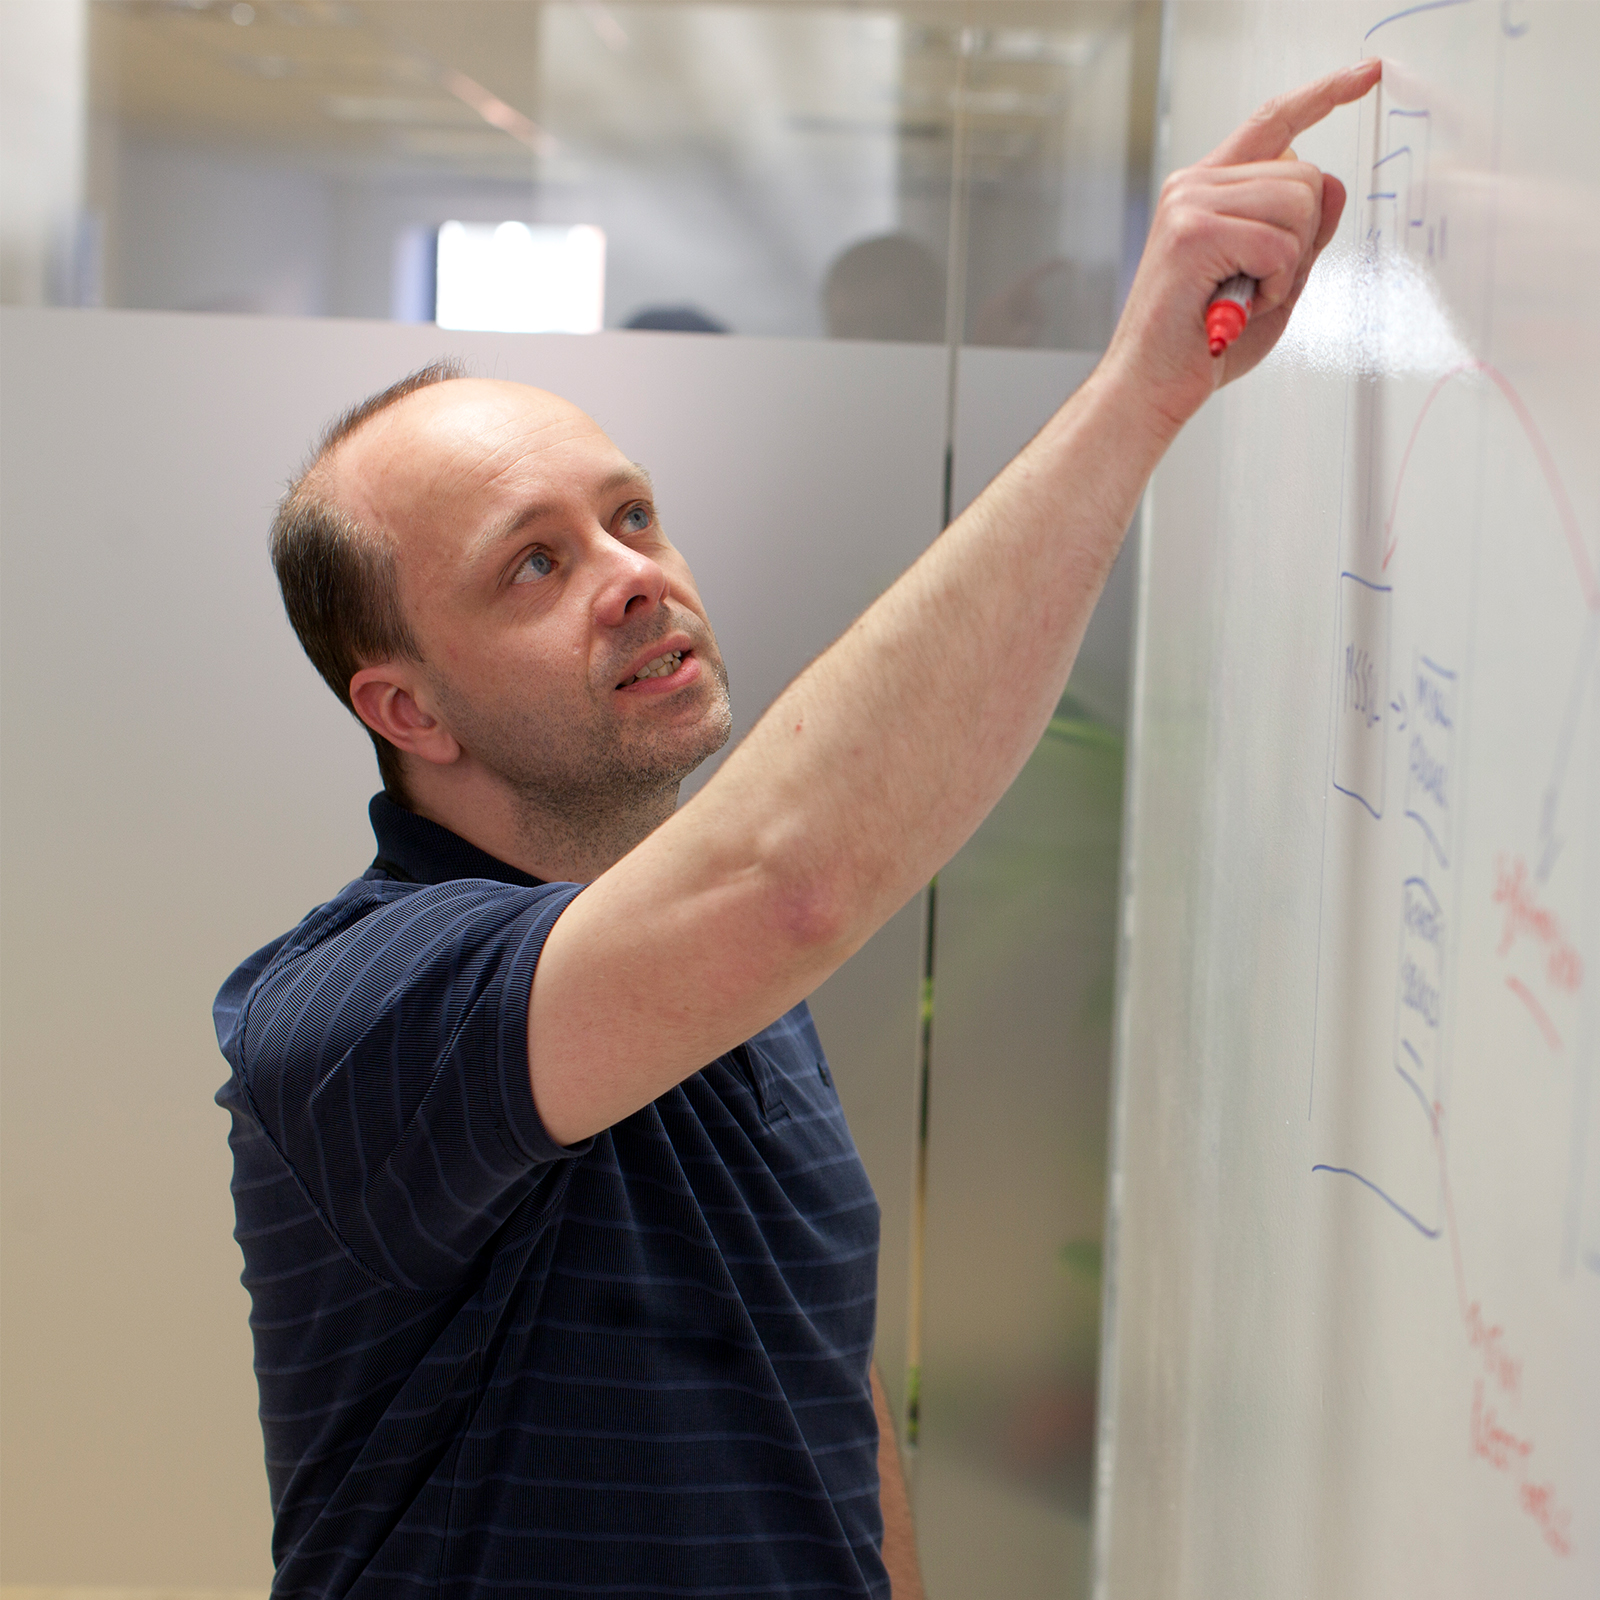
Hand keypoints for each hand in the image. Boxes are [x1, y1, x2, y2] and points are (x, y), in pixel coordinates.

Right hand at [1101, 58, 1381, 438]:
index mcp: (1207, 190)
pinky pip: (1279, 242)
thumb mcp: (1273, 281)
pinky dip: (1274, 283)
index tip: (1365, 73)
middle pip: (1306, 174)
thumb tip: (1332, 184)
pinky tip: (1239, 303)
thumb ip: (1304, 234)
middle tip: (1260, 283)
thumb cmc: (1202, 345)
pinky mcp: (1192, 233)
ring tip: (1245, 295)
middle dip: (1305, 238)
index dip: (1323, 95)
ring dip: (1289, 263)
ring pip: (1299, 202)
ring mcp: (1190, 204)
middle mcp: (1194, 185)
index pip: (1274, 123)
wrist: (1150, 388)